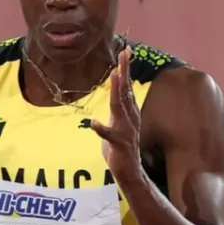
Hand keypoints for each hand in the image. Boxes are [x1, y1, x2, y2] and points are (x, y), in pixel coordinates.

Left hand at [87, 47, 145, 182]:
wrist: (130, 173)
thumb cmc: (121, 148)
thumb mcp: (121, 123)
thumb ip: (121, 107)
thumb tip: (121, 90)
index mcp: (130, 113)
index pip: (127, 87)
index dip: (127, 69)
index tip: (126, 51)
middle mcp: (130, 118)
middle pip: (126, 91)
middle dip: (124, 72)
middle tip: (124, 54)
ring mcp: (125, 131)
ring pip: (120, 108)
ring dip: (117, 92)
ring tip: (114, 76)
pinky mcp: (118, 145)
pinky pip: (108, 136)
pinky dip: (101, 129)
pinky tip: (94, 122)